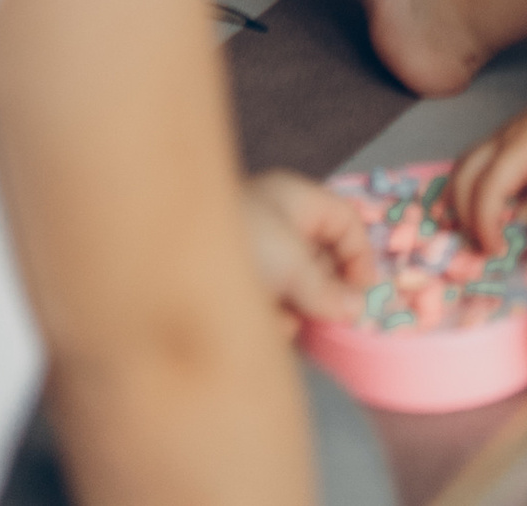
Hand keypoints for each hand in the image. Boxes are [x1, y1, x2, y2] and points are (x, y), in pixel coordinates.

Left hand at [238, 168, 370, 323]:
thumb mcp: (289, 261)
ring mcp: (258, 255)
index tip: (364, 297)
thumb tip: (356, 310)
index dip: (361, 256)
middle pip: (323, 259)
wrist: (163, 266)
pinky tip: (263, 326)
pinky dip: (272, 321)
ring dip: (297, 311)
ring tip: (286, 320)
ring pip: (297, 289)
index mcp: (294, 201)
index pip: (345, 221)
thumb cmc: (233, 242)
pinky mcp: (239, 286)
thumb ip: (325, 288)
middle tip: (330, 319)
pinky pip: (271, 306)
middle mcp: (278, 224)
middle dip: (325, 292)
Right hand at [454, 85, 526, 254]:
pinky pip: (477, 166)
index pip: (486, 191)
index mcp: (518, 147)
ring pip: (463, 168)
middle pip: (463, 178)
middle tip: (480, 248)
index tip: (497, 254)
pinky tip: (480, 209)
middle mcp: (501, 140)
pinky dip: (470, 190)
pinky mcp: (508, 143)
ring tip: (466, 232)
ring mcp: (502, 139)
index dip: (485, 226)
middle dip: (464, 216)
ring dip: (459, 201)